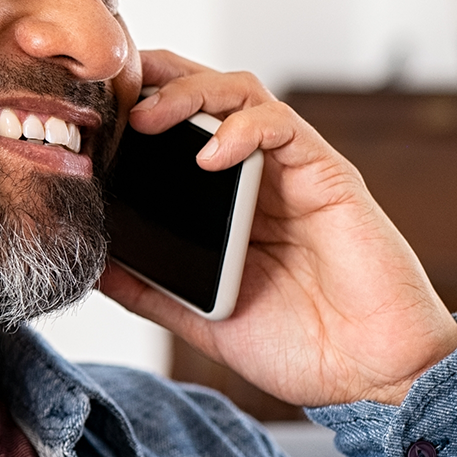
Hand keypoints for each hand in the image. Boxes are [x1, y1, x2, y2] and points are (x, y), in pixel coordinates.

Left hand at [95, 50, 456, 407]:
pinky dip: (243, 127)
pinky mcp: (328, 175)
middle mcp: (256, 175)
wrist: (372, 377)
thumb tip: (91, 265)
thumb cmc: (300, 345)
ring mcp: (291, 170)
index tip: (84, 117)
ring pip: (240, 92)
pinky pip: (283, 127)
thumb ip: (150, 289)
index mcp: (223, 201)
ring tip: (147, 116)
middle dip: (154, 80)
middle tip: (107, 93)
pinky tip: (211, 153)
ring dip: (189, 92)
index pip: (174, 130)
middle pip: (203, 94)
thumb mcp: (201, 318)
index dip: (131, 111)